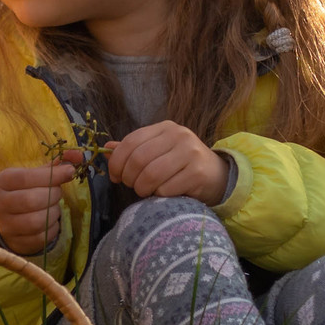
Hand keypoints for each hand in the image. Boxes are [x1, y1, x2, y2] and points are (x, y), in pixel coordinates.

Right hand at [0, 153, 81, 252]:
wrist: (10, 218)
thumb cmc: (26, 191)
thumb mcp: (36, 174)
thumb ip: (57, 165)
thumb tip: (79, 155)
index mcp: (3, 181)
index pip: (26, 177)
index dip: (52, 175)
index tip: (70, 172)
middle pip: (33, 200)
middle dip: (53, 195)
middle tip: (57, 193)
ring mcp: (6, 226)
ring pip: (38, 221)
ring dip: (53, 213)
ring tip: (53, 208)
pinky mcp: (16, 243)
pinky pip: (42, 237)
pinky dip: (52, 228)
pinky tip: (50, 222)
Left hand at [108, 121, 229, 203]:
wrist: (217, 176)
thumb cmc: (182, 165)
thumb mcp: (159, 152)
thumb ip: (134, 150)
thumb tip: (106, 149)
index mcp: (165, 128)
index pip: (131, 141)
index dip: (117, 162)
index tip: (115, 176)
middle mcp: (179, 136)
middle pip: (138, 159)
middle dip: (129, 178)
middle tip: (131, 186)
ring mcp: (190, 153)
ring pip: (151, 175)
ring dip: (142, 189)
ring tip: (146, 191)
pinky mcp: (197, 173)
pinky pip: (166, 189)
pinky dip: (160, 196)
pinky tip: (165, 194)